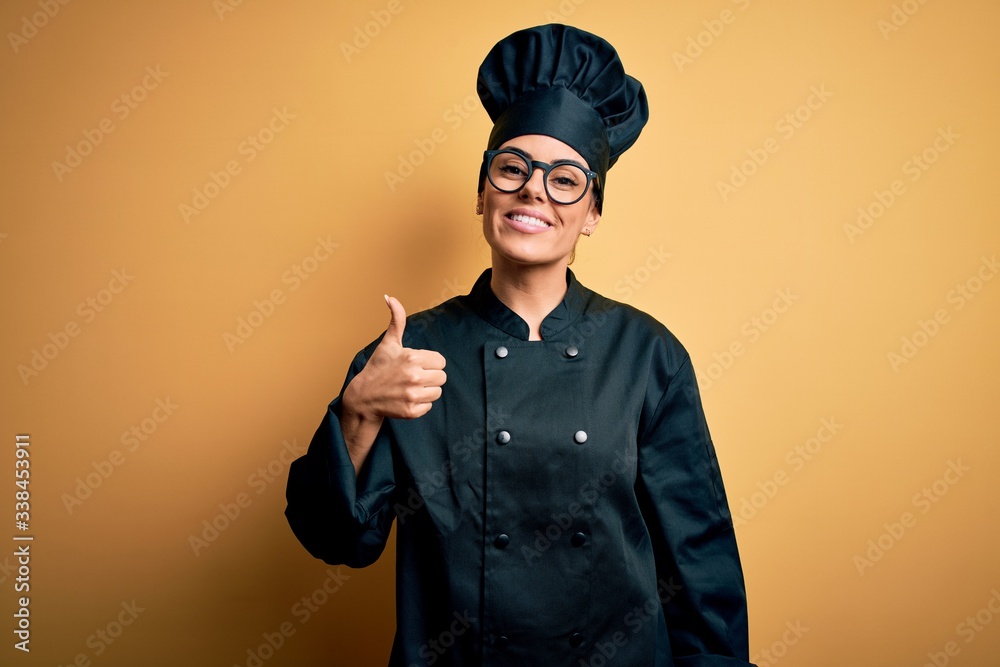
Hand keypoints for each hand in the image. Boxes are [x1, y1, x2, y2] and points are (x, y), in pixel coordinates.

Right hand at [344, 295, 446, 420]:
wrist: (363, 397)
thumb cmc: (378, 367)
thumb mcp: (388, 343)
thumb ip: (396, 320)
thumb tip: (390, 296)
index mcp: (412, 357)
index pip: (441, 361)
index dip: (429, 363)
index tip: (415, 365)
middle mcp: (414, 376)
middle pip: (442, 377)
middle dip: (430, 377)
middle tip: (412, 377)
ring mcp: (412, 395)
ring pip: (437, 392)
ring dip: (427, 390)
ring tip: (410, 387)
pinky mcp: (411, 411)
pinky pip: (429, 406)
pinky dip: (420, 404)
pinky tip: (406, 398)